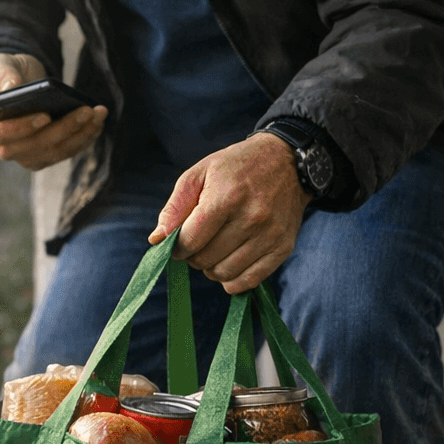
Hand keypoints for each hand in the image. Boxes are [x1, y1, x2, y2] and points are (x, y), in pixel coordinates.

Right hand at [0, 53, 106, 170]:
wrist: (19, 84)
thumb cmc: (7, 74)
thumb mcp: (0, 65)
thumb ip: (3, 73)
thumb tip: (12, 87)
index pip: (0, 134)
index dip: (21, 128)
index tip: (44, 115)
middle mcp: (5, 147)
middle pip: (32, 147)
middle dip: (61, 130)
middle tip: (84, 111)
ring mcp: (26, 155)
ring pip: (54, 152)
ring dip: (79, 135)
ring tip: (97, 113)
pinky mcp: (46, 156)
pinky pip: (66, 152)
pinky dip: (84, 138)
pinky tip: (98, 121)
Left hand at [147, 132, 312, 293]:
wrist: (286, 161)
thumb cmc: (235, 168)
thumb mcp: (199, 174)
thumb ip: (175, 207)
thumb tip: (157, 240)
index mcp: (227, 198)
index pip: (190, 241)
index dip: (176, 247)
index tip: (178, 241)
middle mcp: (252, 218)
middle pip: (205, 259)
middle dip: (193, 255)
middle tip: (199, 241)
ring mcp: (270, 235)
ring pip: (224, 274)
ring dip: (211, 268)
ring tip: (215, 249)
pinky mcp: (283, 247)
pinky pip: (248, 282)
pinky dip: (232, 280)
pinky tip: (229, 263)